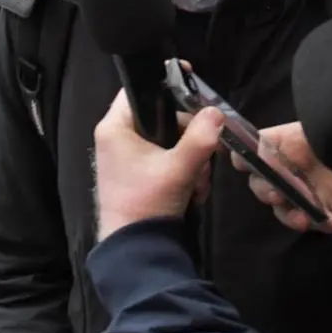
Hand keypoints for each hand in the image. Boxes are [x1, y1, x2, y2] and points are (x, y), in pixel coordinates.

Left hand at [93, 90, 224, 241]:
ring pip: (170, 142)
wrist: (136, 251)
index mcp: (115, 128)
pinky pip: (166, 161)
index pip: (139, 88)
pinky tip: (192, 192)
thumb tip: (216, 113)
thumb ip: (200, 137)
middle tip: (208, 154)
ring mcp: (127, 158)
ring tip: (197, 183)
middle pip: (163, 117)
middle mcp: (117, 138)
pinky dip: (183, 173)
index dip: (166, 81)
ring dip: (191, 161)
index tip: (193, 81)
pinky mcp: (138, 176)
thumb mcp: (179, 168)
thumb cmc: (148, 202)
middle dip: (190, 138)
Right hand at [233, 122, 331, 232]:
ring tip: (303, 216)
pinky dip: (318, 223)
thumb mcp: (315, 130)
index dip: (242, 158)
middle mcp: (289, 170)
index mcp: (283, 146)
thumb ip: (285, 140)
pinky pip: (311, 223)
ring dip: (289, 213)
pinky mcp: (323, 212)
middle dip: (265, 189)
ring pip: (282, 209)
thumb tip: (257, 151)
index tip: (241, 161)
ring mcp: (304, 194)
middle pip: (261, 184)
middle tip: (277, 192)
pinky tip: (328, 220)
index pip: (250, 153)